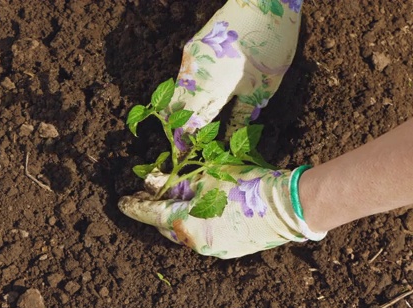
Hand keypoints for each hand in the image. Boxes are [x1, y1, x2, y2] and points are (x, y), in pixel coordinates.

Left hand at [118, 165, 325, 258]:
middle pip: (166, 226)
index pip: (150, 214)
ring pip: (186, 233)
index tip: (122, 201)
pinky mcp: (229, 251)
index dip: (134, 206)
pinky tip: (205, 210)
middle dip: (157, 211)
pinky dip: (198, 224)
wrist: (286, 206)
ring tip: (181, 200)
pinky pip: (205, 237)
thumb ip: (174, 181)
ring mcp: (213, 251)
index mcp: (184, 224)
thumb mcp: (205, 176)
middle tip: (150, 195)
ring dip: (179, 218)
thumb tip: (151, 182)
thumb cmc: (243, 185)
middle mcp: (194, 243)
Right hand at [171, 0, 301, 140]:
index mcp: (212, 87)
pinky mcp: (192, 46)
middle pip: (174, 107)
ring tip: (197, 121)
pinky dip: (189, 90)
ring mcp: (190, 58)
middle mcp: (193, 73)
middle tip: (188, 140)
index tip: (183, 154)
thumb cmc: (270, 45)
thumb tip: (231, 139)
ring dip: (183, 107)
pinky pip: (184, 75)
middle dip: (179, 125)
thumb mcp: (263, 87)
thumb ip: (243, 115)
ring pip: (177, 90)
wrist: (264, 2)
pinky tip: (202, 96)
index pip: (189, 122)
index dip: (184, 140)